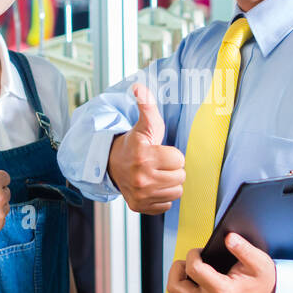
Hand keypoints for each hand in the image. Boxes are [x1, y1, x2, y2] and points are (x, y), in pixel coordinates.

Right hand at [107, 84, 185, 214]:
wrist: (112, 165)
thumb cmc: (134, 143)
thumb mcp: (144, 124)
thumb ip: (146, 105)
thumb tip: (139, 86)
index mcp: (143, 155)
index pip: (179, 159)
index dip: (173, 154)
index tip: (160, 152)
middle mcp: (140, 177)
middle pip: (180, 177)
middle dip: (173, 169)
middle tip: (159, 164)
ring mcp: (140, 194)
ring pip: (176, 192)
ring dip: (169, 183)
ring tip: (157, 174)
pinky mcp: (139, 206)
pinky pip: (166, 204)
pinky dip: (162, 196)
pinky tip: (152, 186)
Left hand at [166, 232, 275, 292]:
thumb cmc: (262, 281)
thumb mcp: (258, 261)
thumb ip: (243, 249)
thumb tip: (229, 238)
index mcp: (222, 290)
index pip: (194, 270)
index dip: (193, 254)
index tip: (201, 251)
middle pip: (175, 287)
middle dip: (179, 268)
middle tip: (192, 260)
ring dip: (177, 277)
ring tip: (192, 268)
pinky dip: (181, 285)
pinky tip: (193, 276)